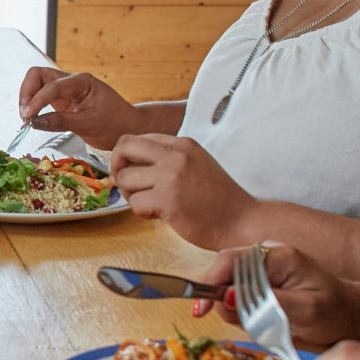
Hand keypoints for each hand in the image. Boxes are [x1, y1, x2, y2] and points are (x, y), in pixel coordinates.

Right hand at [17, 67, 144, 148]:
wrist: (128, 127)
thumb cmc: (115, 124)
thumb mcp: (89, 125)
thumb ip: (60, 122)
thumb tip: (34, 122)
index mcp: (82, 81)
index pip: (51, 86)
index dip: (36, 101)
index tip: (27, 118)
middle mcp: (72, 81)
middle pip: (38, 75)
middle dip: (27, 92)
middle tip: (25, 115)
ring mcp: (66, 90)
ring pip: (37, 83)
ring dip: (28, 98)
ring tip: (27, 118)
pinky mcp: (62, 100)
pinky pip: (42, 96)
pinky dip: (34, 105)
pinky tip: (33, 119)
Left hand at [110, 135, 261, 248]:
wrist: (242, 220)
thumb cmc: (217, 199)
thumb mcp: (195, 165)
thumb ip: (167, 159)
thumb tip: (127, 164)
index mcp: (183, 144)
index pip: (137, 139)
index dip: (128, 158)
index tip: (134, 174)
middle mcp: (176, 155)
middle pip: (123, 147)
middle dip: (118, 168)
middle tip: (129, 186)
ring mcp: (172, 176)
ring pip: (125, 179)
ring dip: (132, 196)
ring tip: (153, 204)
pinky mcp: (168, 200)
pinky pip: (134, 203)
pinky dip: (142, 213)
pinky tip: (161, 215)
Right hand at [199, 241, 359, 346]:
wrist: (353, 313)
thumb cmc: (334, 311)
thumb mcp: (305, 311)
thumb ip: (266, 303)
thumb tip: (226, 297)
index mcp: (278, 256)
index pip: (229, 261)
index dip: (209, 284)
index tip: (201, 311)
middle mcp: (266, 257)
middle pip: (223, 274)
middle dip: (225, 302)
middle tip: (246, 324)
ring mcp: (262, 269)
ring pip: (227, 288)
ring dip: (236, 310)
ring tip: (265, 323)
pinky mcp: (260, 282)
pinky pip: (237, 296)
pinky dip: (243, 312)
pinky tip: (265, 320)